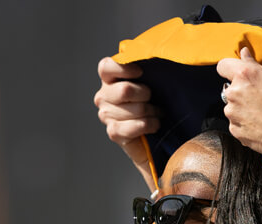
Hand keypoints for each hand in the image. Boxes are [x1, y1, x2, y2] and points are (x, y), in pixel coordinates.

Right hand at [94, 57, 159, 188]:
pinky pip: (135, 126)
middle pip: (125, 90)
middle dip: (146, 95)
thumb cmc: (156, 102)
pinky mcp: (114, 132)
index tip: (141, 72)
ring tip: (156, 113)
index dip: (123, 68)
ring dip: (152, 112)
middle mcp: (104, 96)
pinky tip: (154, 124)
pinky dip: (150, 124)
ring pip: (135, 109)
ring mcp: (106, 115)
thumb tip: (157, 50)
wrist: (157, 135)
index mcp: (109, 79)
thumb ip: (149, 66)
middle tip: (154, 99)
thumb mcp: (153, 80)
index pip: (106, 67)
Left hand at [216, 47, 261, 172]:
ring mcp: (232, 113)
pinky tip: (260, 124)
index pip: (223, 65)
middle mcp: (234, 93)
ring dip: (243, 108)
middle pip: (230, 88)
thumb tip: (244, 55)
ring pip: (232, 106)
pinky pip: (236, 122)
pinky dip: (245, 123)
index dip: (230, 69)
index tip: (237, 73)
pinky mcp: (234, 130)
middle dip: (242, 91)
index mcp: (245, 75)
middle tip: (260, 98)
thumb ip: (255, 66)